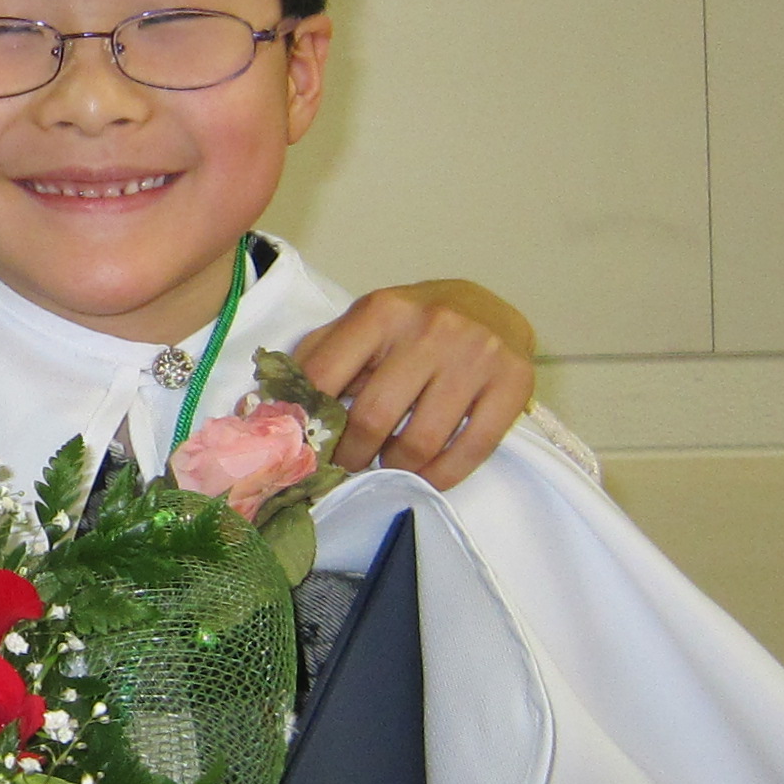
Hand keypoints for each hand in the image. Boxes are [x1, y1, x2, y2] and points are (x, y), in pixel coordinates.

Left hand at [290, 279, 535, 490]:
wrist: (489, 307)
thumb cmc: (414, 323)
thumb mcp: (364, 323)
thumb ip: (320, 356)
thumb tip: (270, 406)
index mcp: (381, 311)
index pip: (324, 377)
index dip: (307, 423)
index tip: (303, 449)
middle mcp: (430, 328)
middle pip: (372, 419)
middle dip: (350, 456)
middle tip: (346, 468)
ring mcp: (475, 356)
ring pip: (419, 442)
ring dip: (395, 468)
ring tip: (386, 467)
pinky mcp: (513, 383)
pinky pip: (470, 450)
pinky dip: (440, 476)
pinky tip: (425, 476)